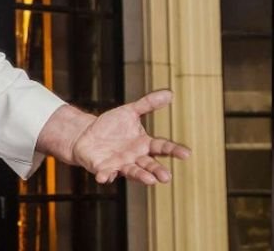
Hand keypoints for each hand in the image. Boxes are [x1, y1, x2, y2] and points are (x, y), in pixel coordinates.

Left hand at [71, 89, 190, 184]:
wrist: (87, 134)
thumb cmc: (111, 125)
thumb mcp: (130, 111)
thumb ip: (148, 104)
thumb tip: (169, 93)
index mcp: (144, 144)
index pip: (162, 147)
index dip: (174, 150)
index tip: (186, 154)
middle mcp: (135, 157)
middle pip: (149, 165)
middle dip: (157, 171)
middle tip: (166, 177)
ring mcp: (120, 165)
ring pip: (133, 172)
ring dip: (140, 176)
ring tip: (150, 180)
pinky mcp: (104, 169)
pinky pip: (106, 174)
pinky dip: (106, 176)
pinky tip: (104, 177)